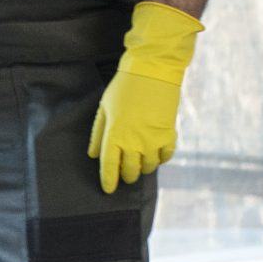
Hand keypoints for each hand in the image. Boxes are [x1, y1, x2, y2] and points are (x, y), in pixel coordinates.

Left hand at [88, 1, 202, 192]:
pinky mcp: (169, 134)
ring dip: (143, 168)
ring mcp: (153, 140)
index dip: (108, 181)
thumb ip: (98, 133)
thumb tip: (93, 155)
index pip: (110, 167)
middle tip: (125, 175)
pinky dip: (160, 159)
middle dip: (127, 176)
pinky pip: (166, 157)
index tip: (108, 189)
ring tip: (139, 163)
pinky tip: (155, 155)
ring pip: (149, 167)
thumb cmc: (124, 87)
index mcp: (115, 135)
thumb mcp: (104, 108)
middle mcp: (134, 142)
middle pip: (131, 171)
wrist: (153, 71)